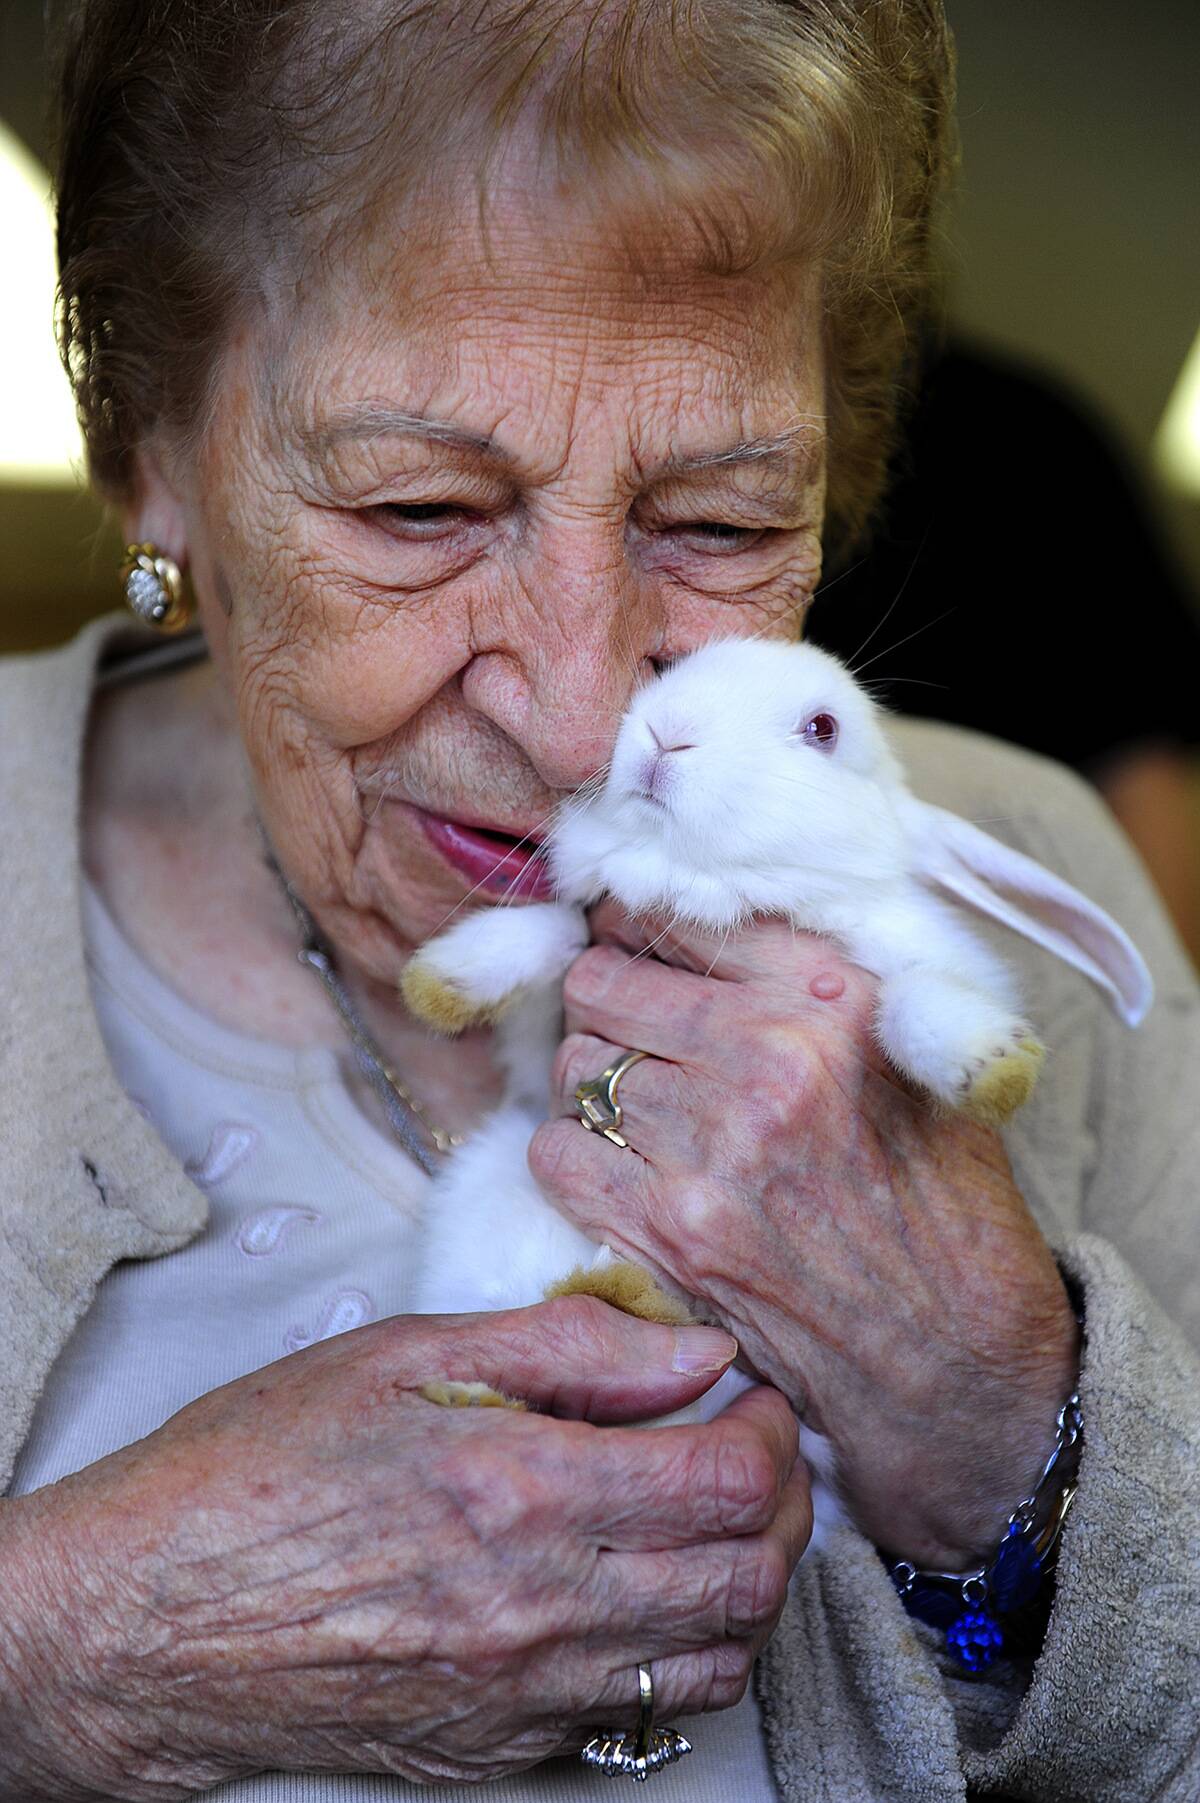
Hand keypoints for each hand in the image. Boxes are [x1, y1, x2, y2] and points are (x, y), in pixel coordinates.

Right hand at [0, 1299, 809, 1801]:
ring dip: (747, 1582)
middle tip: (755, 1450)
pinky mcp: (497, 1749)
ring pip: (718, 1659)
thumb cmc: (257, 1469)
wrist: (146, 1620)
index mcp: (519, 1490)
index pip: (728, 1479)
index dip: (771, 1429)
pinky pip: (643, 1717)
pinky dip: (683, 1654)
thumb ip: (566, 1346)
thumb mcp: (403, 1355)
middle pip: (749, 1576)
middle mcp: (538, 1607)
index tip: (751, 1394)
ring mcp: (522, 1694)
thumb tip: (692, 1351)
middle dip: (784, 1503)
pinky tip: (647, 1594)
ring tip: (714, 1520)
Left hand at [531, 909, 1080, 1569]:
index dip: (641, 927)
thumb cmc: (944, 1206)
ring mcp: (711, 1147)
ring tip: (637, 1109)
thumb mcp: (920, 1058)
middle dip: (607, 1003)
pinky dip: (573, 1157)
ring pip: (574, 1066)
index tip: (635, 943)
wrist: (958, 1358)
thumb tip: (711, 925)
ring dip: (593, 1084)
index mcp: (835, 997)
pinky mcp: (668, 1232)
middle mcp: (770, 1058)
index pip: (679, 917)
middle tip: (632, 1032)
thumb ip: (821, 983)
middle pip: (603, 982)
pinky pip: (555, 1153)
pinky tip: (620, 1170)